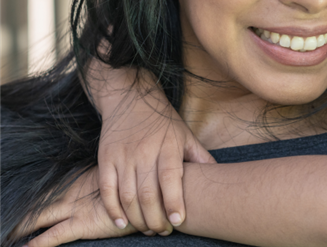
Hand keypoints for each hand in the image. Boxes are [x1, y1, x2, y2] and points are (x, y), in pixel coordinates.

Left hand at [13, 168, 136, 246]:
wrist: (153, 192)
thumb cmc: (140, 183)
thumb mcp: (121, 178)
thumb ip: (111, 180)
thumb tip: (110, 181)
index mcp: (79, 180)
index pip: (50, 190)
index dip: (33, 198)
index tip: (18, 201)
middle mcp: (73, 193)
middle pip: (38, 204)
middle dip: (20, 215)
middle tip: (4, 224)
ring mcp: (75, 208)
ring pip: (38, 218)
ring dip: (21, 227)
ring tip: (6, 236)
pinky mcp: (81, 224)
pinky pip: (53, 235)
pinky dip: (38, 243)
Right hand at [88, 62, 215, 234]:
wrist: (130, 98)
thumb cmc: (162, 121)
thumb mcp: (184, 134)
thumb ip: (199, 156)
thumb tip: (218, 175)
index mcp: (167, 146)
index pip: (170, 177)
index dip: (173, 201)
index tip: (177, 221)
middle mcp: (144, 152)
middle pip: (147, 193)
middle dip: (155, 219)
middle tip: (163, 231)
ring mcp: (123, 156)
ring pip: (127, 196)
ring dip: (137, 218)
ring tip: (148, 229)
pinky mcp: (105, 159)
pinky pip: (106, 190)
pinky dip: (113, 210)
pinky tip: (123, 223)